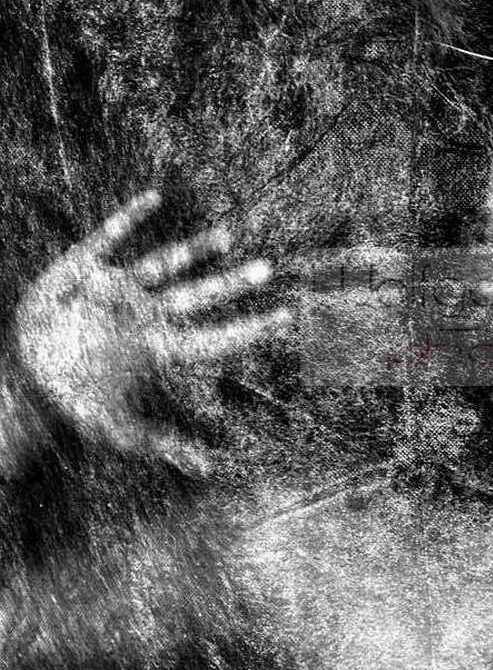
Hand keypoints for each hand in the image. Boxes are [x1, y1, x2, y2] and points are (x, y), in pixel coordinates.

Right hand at [14, 190, 289, 473]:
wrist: (27, 380)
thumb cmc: (79, 404)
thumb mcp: (120, 431)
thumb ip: (163, 445)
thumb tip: (210, 470)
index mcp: (162, 348)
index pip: (217, 336)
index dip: (252, 328)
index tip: (289, 317)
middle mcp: (148, 315)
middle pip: (200, 296)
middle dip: (232, 284)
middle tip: (269, 269)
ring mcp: (119, 292)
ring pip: (166, 265)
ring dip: (195, 251)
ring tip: (229, 235)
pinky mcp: (84, 271)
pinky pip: (109, 239)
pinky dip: (128, 220)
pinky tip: (154, 199)